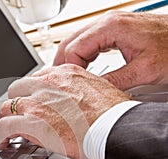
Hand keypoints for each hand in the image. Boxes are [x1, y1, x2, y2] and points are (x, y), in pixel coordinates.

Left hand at [0, 64, 130, 158]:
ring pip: (6, 108)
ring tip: (4, 133)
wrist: (115, 127)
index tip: (28, 104)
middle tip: (15, 117)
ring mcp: (37, 102)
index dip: (28, 95)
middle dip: (14, 105)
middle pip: (16, 91)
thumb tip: (68, 104)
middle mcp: (46, 84)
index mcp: (62, 74)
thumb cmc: (111, 114)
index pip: (34, 80)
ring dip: (3, 121)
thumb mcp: (93, 91)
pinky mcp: (31, 122)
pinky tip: (2, 143)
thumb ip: (74, 93)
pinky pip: (4, 127)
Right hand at [53, 11, 167, 89]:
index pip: (74, 48)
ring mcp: (110, 26)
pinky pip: (89, 43)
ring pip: (77, 41)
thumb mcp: (142, 71)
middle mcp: (107, 22)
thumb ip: (113, 81)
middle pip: (70, 42)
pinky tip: (82, 69)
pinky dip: (81, 57)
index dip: (68, 69)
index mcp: (111, 27)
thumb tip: (91, 91)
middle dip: (62, 64)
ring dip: (70, 60)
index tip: (71, 86)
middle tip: (61, 83)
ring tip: (68, 79)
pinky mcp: (114, 32)